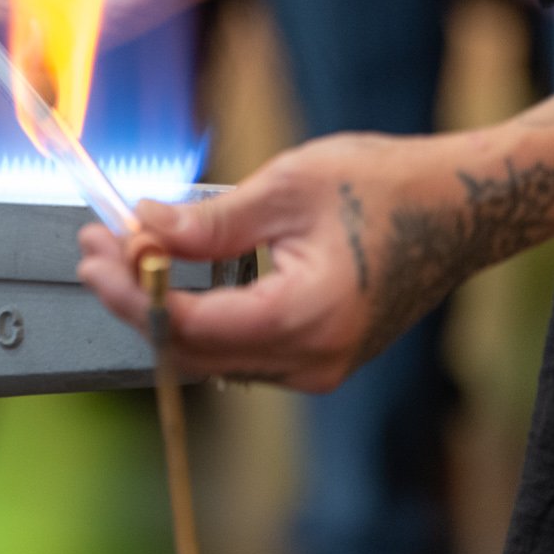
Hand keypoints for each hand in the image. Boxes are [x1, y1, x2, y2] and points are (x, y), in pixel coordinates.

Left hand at [77, 129, 553, 390]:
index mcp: (309, 317)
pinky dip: (194, 313)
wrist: (461, 207)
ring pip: (208, 355)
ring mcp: (318, 366)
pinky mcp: (316, 356)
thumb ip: (209, 221)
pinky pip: (236, 349)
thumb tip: (139, 228)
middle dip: (132, 299)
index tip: (96, 252)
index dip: (131, 291)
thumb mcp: (287, 188)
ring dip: (157, 306)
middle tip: (92, 247)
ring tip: (119, 249)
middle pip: (190, 350)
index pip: (190, 325)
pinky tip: (167, 271)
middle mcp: (314, 359)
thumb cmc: (385, 187)